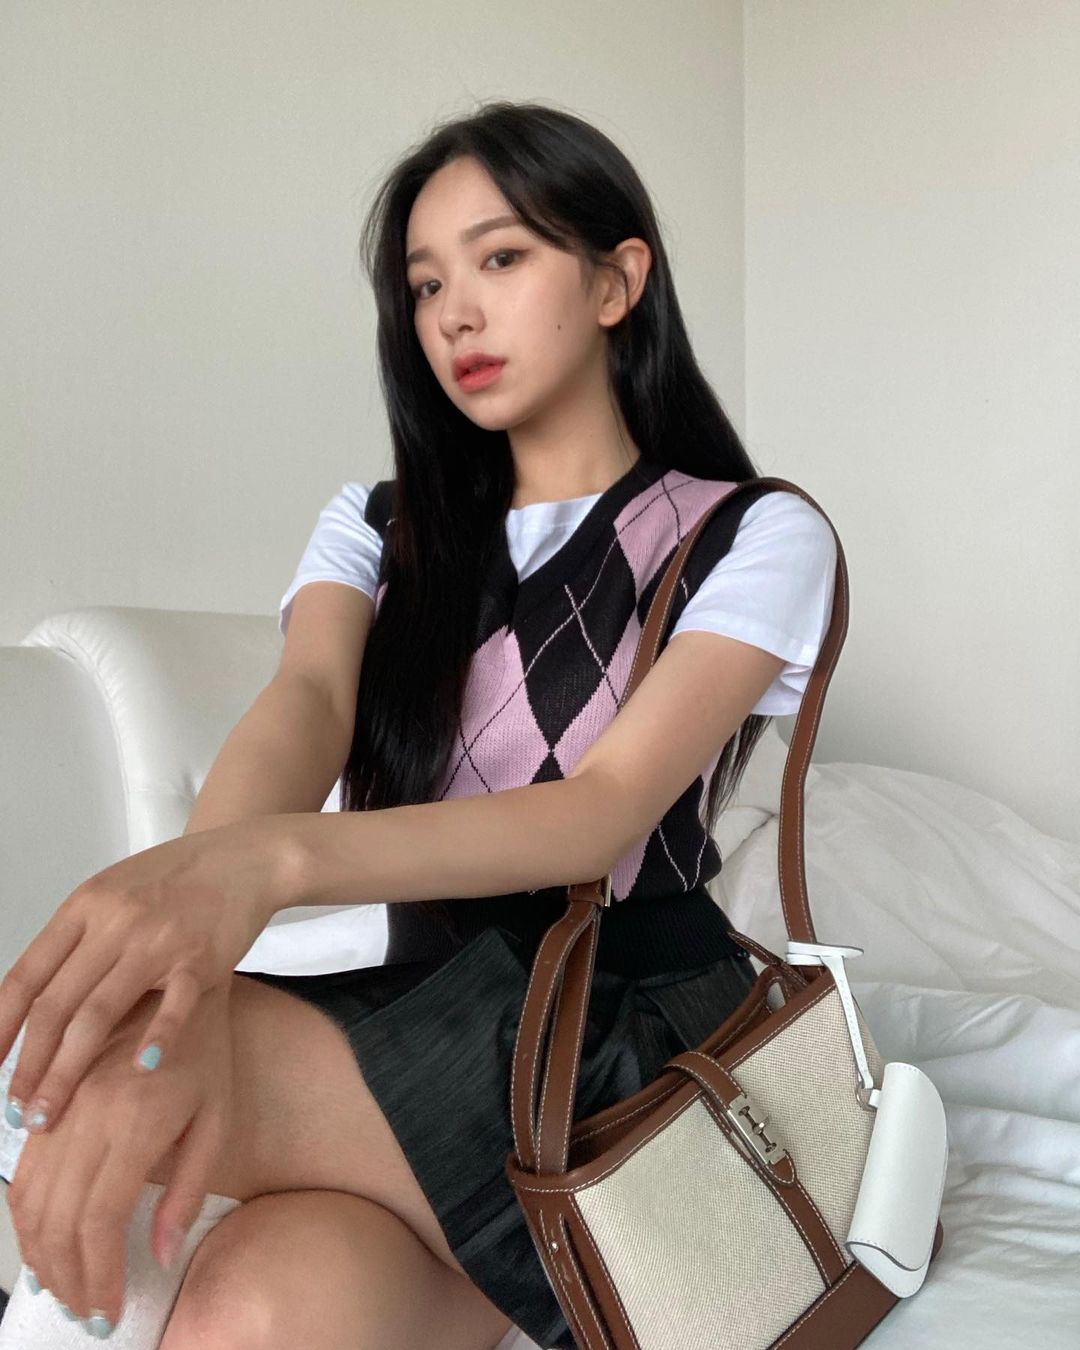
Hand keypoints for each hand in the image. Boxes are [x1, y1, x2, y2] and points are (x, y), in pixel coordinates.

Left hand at [0, 816, 289, 1136]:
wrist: (247, 857)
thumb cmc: (179, 878)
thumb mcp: (115, 892)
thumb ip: (80, 936)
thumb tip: (34, 999)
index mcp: (85, 905)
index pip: (26, 975)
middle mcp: (114, 921)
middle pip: (55, 1005)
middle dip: (30, 1066)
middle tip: (17, 1113)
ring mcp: (158, 939)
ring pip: (98, 1014)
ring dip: (67, 1071)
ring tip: (49, 1114)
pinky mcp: (201, 957)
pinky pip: (172, 1005)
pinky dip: (155, 1039)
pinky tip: (140, 1071)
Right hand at [6, 983, 236, 1329]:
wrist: (177, 980)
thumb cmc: (208, 1051)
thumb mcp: (218, 1117)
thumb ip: (188, 1189)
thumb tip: (162, 1256)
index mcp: (135, 1122)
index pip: (101, 1220)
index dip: (98, 1275)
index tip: (108, 1311)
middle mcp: (89, 1114)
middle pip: (58, 1218)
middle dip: (68, 1277)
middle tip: (84, 1312)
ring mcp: (64, 1105)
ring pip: (30, 1200)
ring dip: (41, 1254)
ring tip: (64, 1288)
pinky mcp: (51, 1099)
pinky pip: (22, 1169)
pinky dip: (25, 1216)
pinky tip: (42, 1242)